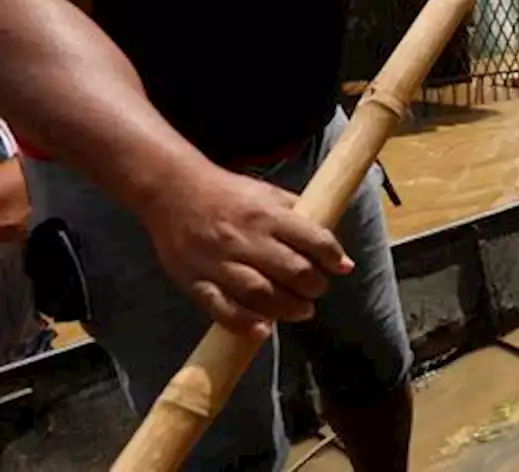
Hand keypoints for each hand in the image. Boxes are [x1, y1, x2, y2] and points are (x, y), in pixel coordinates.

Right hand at [138, 165, 353, 338]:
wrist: (173, 192)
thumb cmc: (228, 194)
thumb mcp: (267, 192)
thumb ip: (296, 212)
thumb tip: (328, 236)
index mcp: (267, 215)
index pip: (312, 238)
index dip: (333, 256)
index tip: (342, 266)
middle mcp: (245, 239)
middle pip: (291, 270)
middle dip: (314, 285)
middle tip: (318, 290)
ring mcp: (219, 262)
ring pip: (260, 293)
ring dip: (288, 308)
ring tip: (302, 310)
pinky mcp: (195, 281)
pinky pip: (221, 308)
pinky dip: (244, 324)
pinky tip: (263, 330)